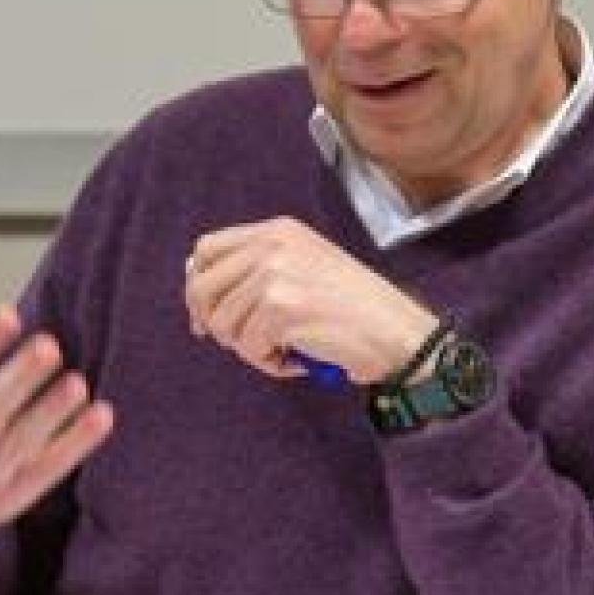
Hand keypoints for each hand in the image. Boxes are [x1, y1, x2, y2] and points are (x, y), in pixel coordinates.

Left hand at [184, 217, 437, 384]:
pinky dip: (269, 363)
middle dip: (215, 323)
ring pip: (223, 324)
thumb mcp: (303, 267)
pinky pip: (247, 347)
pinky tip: (298, 358)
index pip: (206, 250)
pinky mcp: (280, 307)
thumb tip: (198, 289)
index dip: (198, 286)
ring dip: (250, 348)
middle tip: (244, 344)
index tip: (206, 317)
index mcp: (277, 230)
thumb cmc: (354, 309)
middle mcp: (272, 245)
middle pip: (202, 287)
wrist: (395, 331)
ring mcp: (274, 274)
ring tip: (286, 349)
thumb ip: (257, 269)